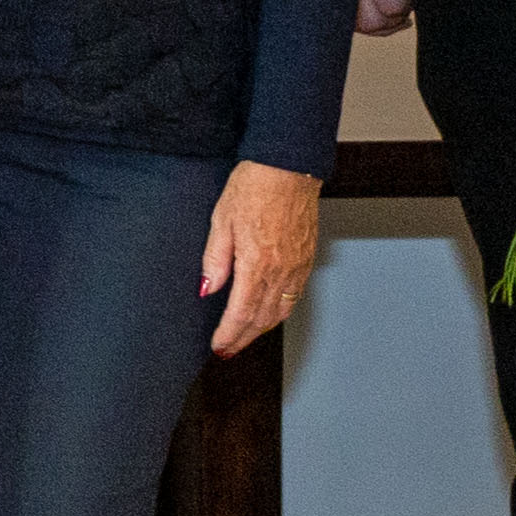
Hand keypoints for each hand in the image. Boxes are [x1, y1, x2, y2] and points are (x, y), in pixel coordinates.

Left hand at [197, 163, 323, 354]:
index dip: (229, 335)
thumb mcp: (221, 221)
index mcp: (257, 264)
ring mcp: (298, 266)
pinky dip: (279, 312)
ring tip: (244, 337)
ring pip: (280, 311)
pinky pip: (294, 296)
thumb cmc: (254, 186)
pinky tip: (268, 313)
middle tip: (228, 349)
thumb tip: (207, 290)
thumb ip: (215, 260)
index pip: (241, 313)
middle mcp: (282, 271)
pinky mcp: (307, 259)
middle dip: (243, 338)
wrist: (288, 167)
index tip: (219, 347)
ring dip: (261, 329)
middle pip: (262, 319)